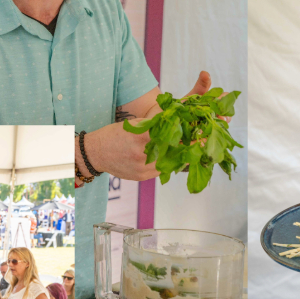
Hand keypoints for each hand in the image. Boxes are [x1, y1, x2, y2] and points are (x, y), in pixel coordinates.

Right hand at [85, 71, 215, 181]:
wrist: (94, 154)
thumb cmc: (113, 135)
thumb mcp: (133, 124)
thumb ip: (154, 125)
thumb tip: (177, 121)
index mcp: (140, 136)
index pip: (169, 133)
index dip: (187, 132)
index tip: (201, 130)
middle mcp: (142, 153)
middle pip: (173, 150)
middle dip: (189, 145)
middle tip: (205, 140)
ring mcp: (142, 168)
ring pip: (169, 162)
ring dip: (182, 156)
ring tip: (195, 149)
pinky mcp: (141, 177)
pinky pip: (161, 170)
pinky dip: (170, 164)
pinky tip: (178, 159)